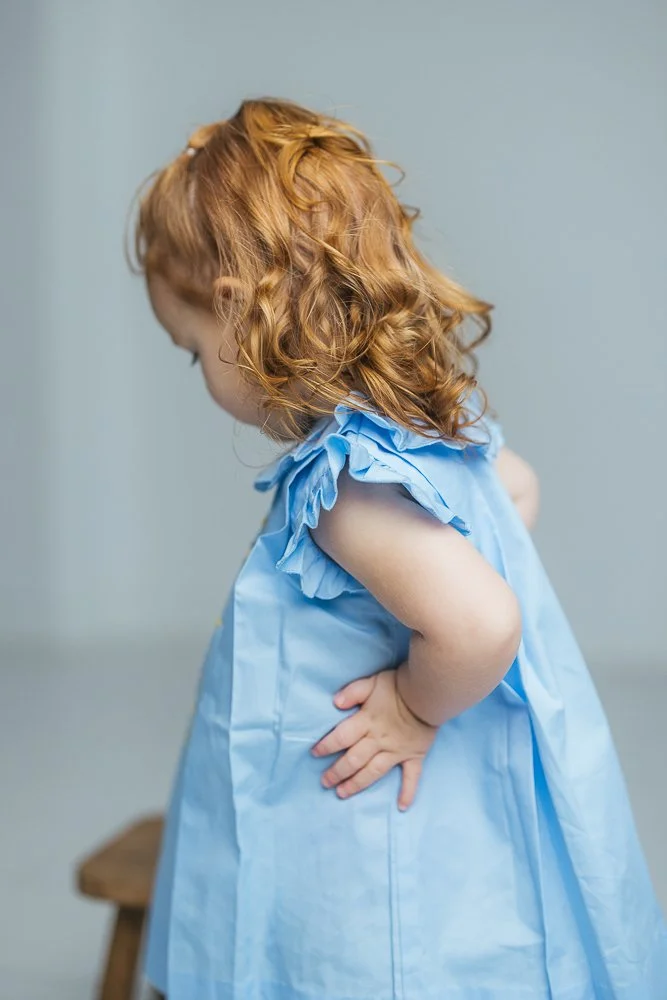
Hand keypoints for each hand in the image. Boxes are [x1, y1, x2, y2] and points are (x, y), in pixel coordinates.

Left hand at [310, 666, 438, 809]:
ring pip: (373, 772)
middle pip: (354, 760)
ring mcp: (397, 751)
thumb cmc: (398, 686)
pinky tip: (401, 807)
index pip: (341, 737)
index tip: (314, 753)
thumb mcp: (372, 682)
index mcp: (366, 722)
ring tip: (342, 793)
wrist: (430, 692)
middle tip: (324, 782)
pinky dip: (408, 792)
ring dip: (356, 784)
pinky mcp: (414, 756)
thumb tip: (335, 703)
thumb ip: (353, 692)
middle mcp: (379, 741)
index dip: (326, 746)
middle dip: (337, 772)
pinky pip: (412, 777)